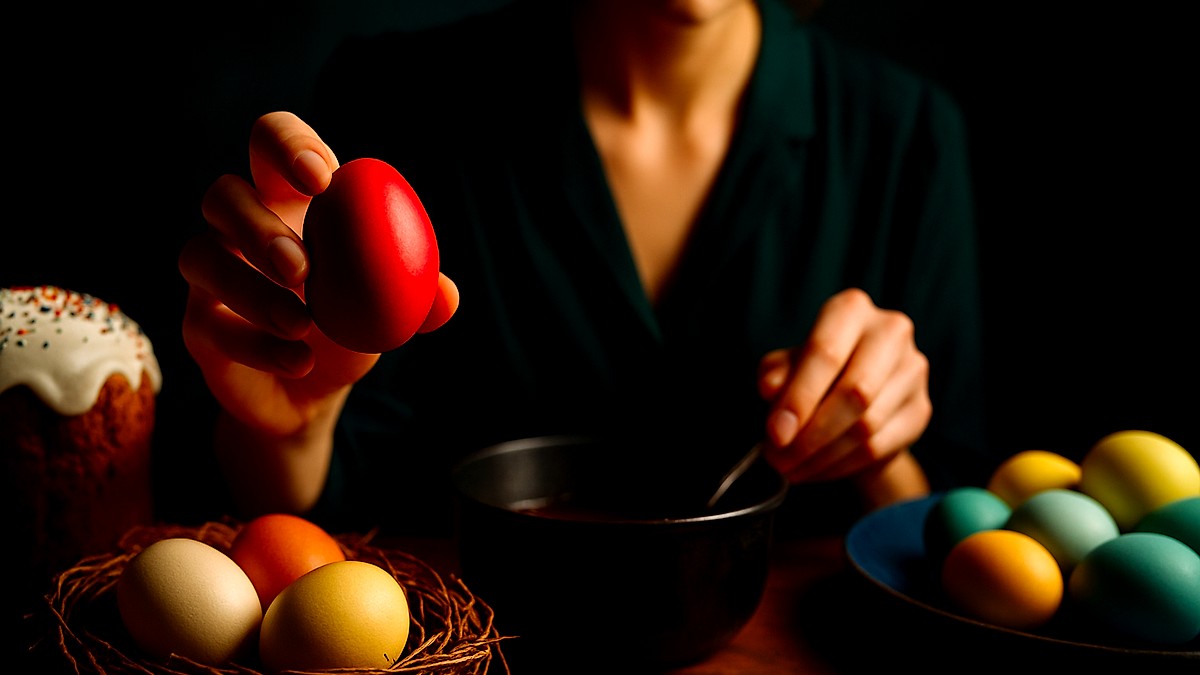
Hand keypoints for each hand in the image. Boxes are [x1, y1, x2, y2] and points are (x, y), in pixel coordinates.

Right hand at [179, 111, 458, 437]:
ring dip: (252, 290)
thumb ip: (420, 295)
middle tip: (301, 266)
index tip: (322, 177)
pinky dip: (259, 344)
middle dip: (258, 224)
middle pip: (223, 194)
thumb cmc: (354, 326)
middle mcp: (237, 227)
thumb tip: (446, 295)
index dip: (288, 146)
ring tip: (303, 322)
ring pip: (201, 256)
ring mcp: (210, 274)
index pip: (272, 144)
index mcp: (287, 198)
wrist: (314, 392)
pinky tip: (300, 360)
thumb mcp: (392, 308)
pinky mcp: (197, 325)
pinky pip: (211, 325)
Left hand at [757, 288, 931, 495]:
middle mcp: (890, 332)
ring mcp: (912, 370)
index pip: (825, 352)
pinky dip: (841, 466)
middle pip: (854, 391)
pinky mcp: (920, 409)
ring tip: (791, 468)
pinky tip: (816, 470)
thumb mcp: (784, 366)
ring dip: (822, 456)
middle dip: (811, 435)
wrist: (853, 395)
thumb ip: (776, 374)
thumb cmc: (812, 371)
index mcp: (851, 309)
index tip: (775, 434)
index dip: (798, 397)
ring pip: (867, 426)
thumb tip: (772, 390)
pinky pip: (879, 448)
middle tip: (779, 460)